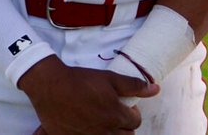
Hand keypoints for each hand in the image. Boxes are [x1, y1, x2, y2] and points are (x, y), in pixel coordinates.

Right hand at [17, 55, 157, 133]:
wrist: (52, 87)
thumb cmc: (81, 81)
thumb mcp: (110, 78)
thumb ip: (134, 85)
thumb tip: (155, 89)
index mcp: (116, 116)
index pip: (136, 121)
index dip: (133, 113)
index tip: (125, 106)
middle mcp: (105, 131)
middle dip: (125, 126)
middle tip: (116, 114)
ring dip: (112, 133)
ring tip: (105, 121)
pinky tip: (89, 127)